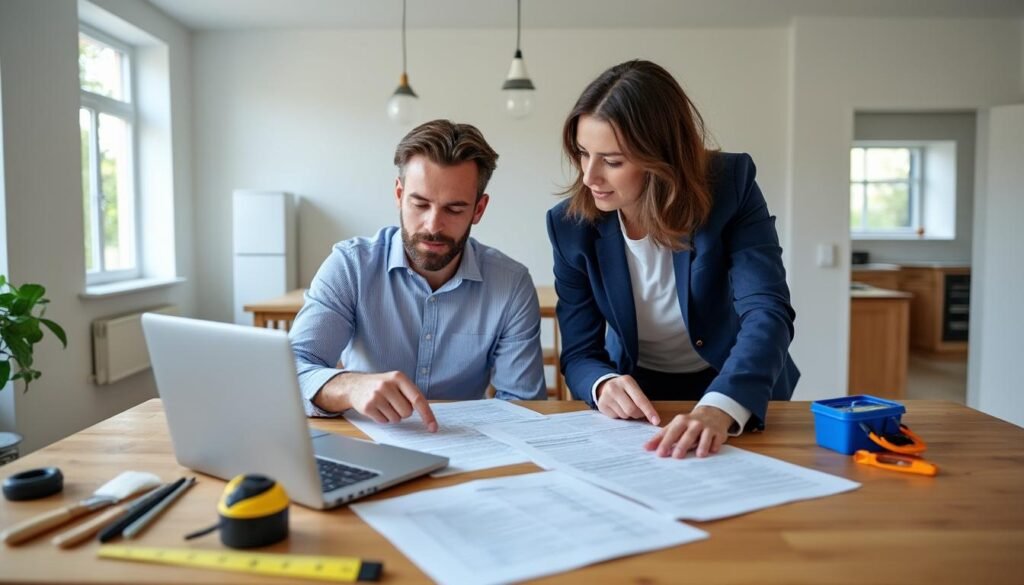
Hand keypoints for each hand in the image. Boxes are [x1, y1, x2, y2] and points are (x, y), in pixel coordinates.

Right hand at [314, 371, 437, 431]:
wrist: (354, 385)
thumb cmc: (381, 386)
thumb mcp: (396, 382)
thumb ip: (411, 394)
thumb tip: (427, 416)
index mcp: (399, 377)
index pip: (418, 399)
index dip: (427, 415)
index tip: (433, 427)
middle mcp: (387, 385)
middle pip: (407, 412)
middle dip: (403, 412)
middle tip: (394, 403)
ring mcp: (376, 396)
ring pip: (396, 419)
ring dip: (392, 416)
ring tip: (384, 405)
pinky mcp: (368, 406)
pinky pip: (384, 422)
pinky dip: (383, 418)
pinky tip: (376, 409)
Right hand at [595, 376, 659, 424]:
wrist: (606, 385)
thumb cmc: (625, 390)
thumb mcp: (634, 389)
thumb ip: (642, 401)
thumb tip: (652, 418)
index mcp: (627, 381)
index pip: (640, 400)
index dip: (649, 412)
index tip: (656, 421)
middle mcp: (614, 387)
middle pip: (632, 410)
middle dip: (638, 414)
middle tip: (638, 412)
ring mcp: (606, 396)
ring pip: (624, 415)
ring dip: (628, 415)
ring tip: (625, 407)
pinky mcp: (601, 405)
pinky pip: (616, 417)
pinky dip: (620, 416)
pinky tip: (617, 409)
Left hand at [644, 405, 733, 457]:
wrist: (712, 413)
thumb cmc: (689, 423)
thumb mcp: (675, 426)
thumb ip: (661, 437)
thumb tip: (646, 448)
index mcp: (681, 421)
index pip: (672, 432)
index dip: (665, 442)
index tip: (659, 453)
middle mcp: (694, 423)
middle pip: (688, 434)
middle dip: (682, 445)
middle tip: (676, 456)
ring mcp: (707, 427)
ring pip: (704, 436)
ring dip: (702, 445)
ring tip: (699, 454)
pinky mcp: (719, 433)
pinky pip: (717, 439)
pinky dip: (714, 445)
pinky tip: (712, 450)